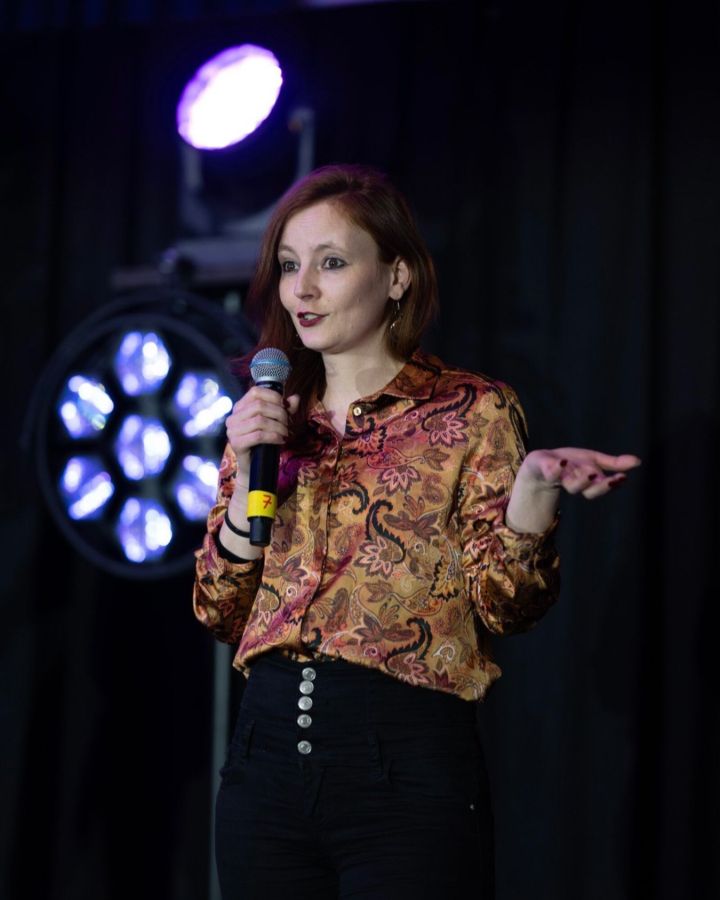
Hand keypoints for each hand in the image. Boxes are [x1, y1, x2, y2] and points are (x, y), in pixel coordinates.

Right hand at [225, 387, 300, 481]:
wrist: (256, 467)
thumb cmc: (266, 442)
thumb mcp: (277, 422)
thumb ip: (285, 409)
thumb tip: (295, 398)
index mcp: (240, 407)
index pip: (255, 392)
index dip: (273, 396)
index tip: (286, 406)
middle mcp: (233, 417)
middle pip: (259, 406)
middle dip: (279, 414)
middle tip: (288, 424)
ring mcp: (232, 431)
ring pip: (260, 420)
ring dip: (278, 426)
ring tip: (286, 433)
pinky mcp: (236, 444)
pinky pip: (258, 435)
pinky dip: (273, 436)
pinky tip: (281, 440)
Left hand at [518, 448, 641, 498]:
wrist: (540, 464)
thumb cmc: (570, 464)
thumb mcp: (593, 460)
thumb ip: (614, 463)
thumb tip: (638, 461)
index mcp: (588, 481)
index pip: (601, 487)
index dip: (610, 485)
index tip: (622, 477)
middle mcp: (575, 483)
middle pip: (589, 492)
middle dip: (599, 486)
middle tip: (608, 478)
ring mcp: (560, 478)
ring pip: (572, 486)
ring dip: (581, 480)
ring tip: (588, 472)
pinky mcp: (545, 470)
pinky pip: (550, 471)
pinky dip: (555, 468)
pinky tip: (561, 462)